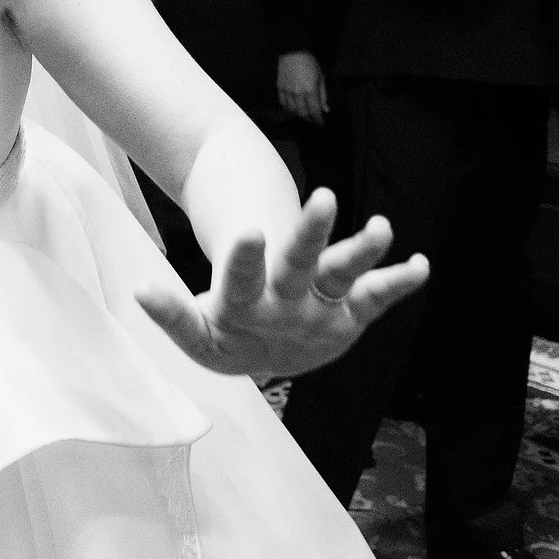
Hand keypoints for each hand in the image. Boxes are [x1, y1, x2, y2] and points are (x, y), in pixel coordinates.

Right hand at [136, 188, 428, 377]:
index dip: (245, 258)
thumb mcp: (195, 330)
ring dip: (364, 250)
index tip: (248, 231)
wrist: (270, 360)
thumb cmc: (227, 332)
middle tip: (323, 198)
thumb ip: (170, 311)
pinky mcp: (351, 314)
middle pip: (299, 266)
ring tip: (383, 227)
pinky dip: (400, 283)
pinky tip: (422, 265)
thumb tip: (135, 290)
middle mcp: (288, 310)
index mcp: (243, 312)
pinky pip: (378, 298)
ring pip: (343, 276)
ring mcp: (323, 310)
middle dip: (311, 233)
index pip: (241, 281)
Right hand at [276, 51, 329, 125]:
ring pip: (292, 110)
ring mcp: (287, 91)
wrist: (293, 51)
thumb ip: (323, 95)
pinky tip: (292, 108)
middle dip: (309, 119)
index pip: (314, 111)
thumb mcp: (321, 77)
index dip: (318, 120)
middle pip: (302, 114)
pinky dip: (288, 108)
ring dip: (298, 115)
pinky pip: (283, 103)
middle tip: (313, 120)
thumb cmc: (310, 62)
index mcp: (310, 91)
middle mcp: (298, 94)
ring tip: (303, 115)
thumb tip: (326, 109)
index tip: (321, 124)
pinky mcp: (279, 88)